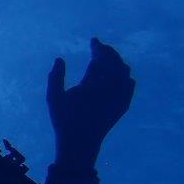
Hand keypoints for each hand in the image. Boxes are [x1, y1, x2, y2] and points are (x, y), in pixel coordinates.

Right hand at [47, 38, 134, 167]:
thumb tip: (59, 59)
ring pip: (124, 72)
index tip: (94, 41)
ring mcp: (119, 97)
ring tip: (108, 58)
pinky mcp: (123, 105)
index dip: (97, 47)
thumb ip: (55, 77)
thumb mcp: (53, 98)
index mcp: (92, 84)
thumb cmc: (64, 120)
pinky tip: (120, 75)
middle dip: (108, 52)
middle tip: (100, 47)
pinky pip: (129, 85)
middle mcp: (109, 88)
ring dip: (117, 62)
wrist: (81, 142)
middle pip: (114, 62)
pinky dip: (125, 76)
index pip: (100, 58)